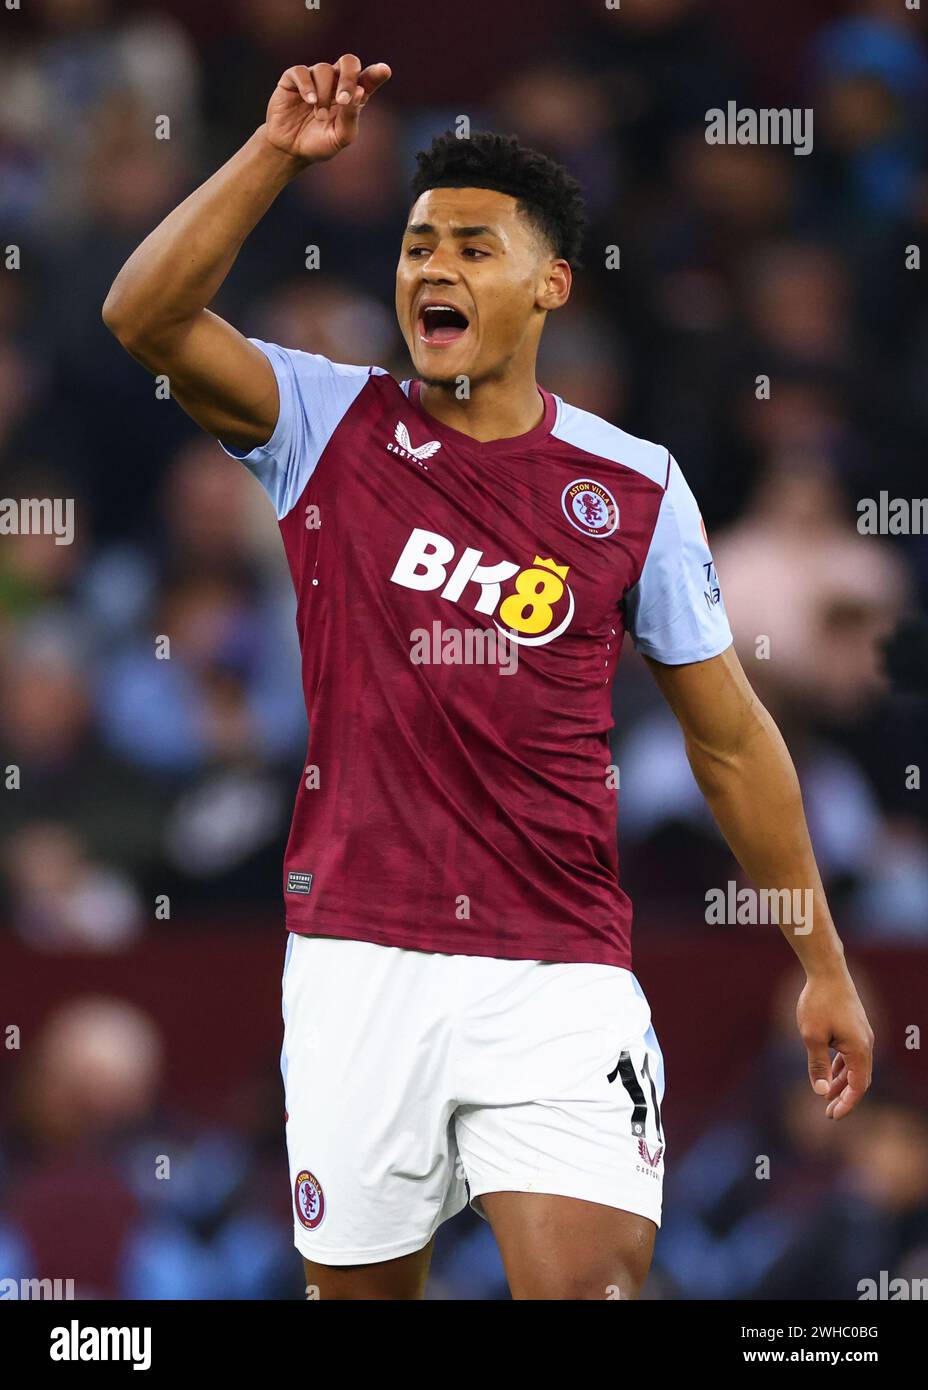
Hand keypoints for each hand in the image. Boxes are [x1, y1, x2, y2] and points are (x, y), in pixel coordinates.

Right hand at [265, 56, 391, 165]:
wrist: (290, 150)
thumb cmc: (319, 144)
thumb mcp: (340, 137)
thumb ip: (351, 117)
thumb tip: (359, 92)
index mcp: (352, 95)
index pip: (368, 79)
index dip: (376, 73)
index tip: (385, 71)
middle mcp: (335, 82)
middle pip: (348, 62)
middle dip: (348, 78)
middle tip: (343, 100)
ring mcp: (315, 78)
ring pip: (324, 69)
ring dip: (324, 95)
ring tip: (320, 116)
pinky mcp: (293, 79)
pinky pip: (302, 72)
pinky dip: (307, 86)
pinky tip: (310, 101)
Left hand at [796, 966, 873, 1118]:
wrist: (827, 972)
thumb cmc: (818, 1002)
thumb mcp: (811, 1036)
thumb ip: (817, 1065)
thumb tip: (819, 1091)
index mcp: (859, 1049)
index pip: (857, 1087)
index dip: (847, 1104)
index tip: (833, 1117)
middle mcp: (866, 1044)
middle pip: (859, 1080)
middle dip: (845, 1097)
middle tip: (829, 1113)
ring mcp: (862, 1035)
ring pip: (855, 1068)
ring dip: (842, 1083)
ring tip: (825, 1097)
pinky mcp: (855, 1028)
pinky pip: (851, 1055)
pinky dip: (841, 1068)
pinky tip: (829, 1074)